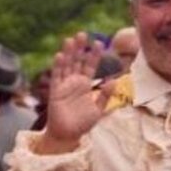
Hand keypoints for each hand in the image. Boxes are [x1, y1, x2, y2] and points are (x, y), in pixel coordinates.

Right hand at [43, 32, 103, 146]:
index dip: (94, 54)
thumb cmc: (82, 123)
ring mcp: (64, 85)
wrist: (68, 136)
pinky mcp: (55, 91)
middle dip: (80, 48)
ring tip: (71, 39)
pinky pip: (56, 77)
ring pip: (66, 65)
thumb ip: (105, 96)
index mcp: (85, 84)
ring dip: (68, 53)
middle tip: (83, 34)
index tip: (99, 43)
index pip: (90, 65)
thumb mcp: (98, 110)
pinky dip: (58, 67)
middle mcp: (74, 81)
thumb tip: (114, 81)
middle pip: (77, 61)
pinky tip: (60, 56)